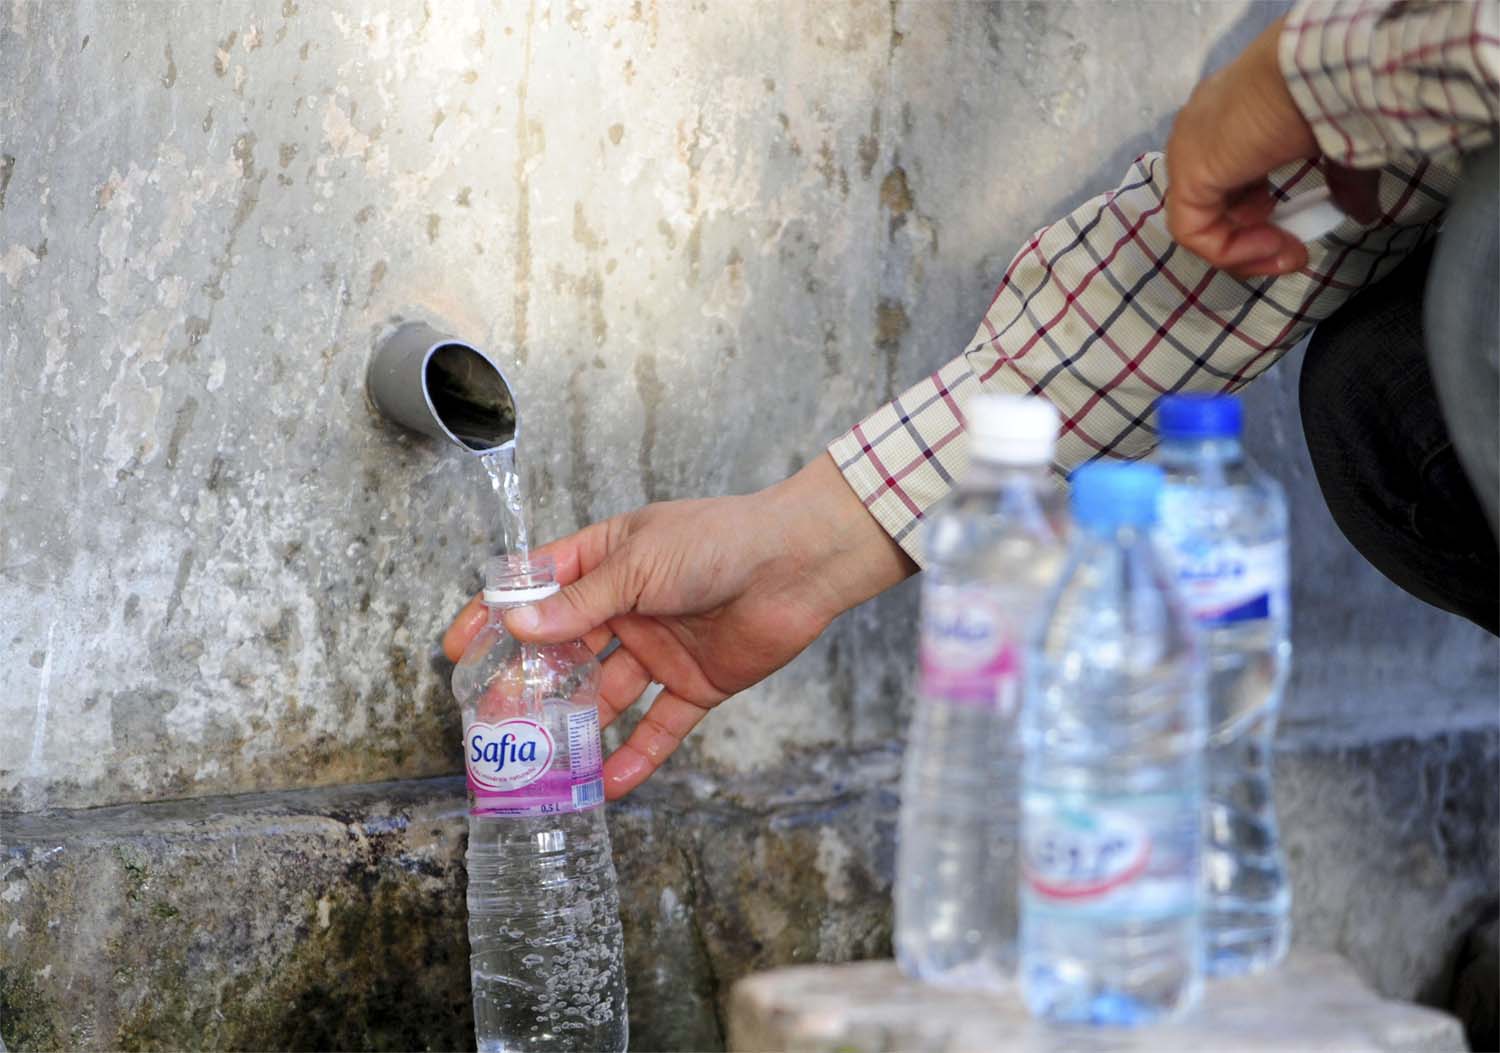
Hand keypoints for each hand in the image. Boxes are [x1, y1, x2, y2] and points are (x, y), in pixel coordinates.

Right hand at [443, 454, 914, 797]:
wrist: (797, 563)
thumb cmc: (718, 541)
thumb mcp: (639, 564)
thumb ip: (582, 603)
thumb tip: (519, 628)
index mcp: (609, 561)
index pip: (538, 590)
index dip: (496, 616)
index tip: (458, 646)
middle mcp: (630, 605)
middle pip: (565, 650)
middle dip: (528, 683)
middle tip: (491, 719)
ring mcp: (661, 646)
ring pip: (606, 694)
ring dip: (576, 726)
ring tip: (540, 761)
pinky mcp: (697, 682)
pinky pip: (660, 725)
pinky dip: (637, 755)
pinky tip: (607, 785)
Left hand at [1166, 15, 1378, 277]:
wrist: (1321, 70)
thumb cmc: (1334, 92)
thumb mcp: (1339, 145)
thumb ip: (1341, 182)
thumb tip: (1364, 212)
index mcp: (1230, 115)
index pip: (1228, 179)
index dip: (1257, 215)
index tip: (1295, 233)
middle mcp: (1201, 131)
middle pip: (1212, 203)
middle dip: (1252, 234)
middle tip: (1292, 248)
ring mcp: (1189, 151)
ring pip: (1201, 221)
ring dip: (1245, 247)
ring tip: (1286, 249)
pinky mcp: (1188, 174)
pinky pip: (1194, 231)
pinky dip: (1230, 249)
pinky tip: (1271, 244)